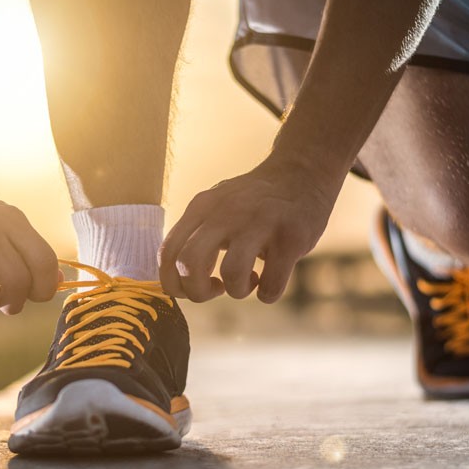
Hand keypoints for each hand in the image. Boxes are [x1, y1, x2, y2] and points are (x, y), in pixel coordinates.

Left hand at [159, 158, 337, 302]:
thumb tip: (175, 283)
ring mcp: (260, 224)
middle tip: (216, 290)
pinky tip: (270, 282)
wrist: (301, 174)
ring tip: (248, 282)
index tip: (190, 288)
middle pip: (189, 263)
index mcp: (202, 208)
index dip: (173, 283)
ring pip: (231, 274)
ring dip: (237, 291)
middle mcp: (226, 213)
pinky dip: (267, 294)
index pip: (168, 253)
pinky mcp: (291, 238)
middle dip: (197, 292)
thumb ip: (194, 236)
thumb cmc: (253, 203)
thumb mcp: (216, 207)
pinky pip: (271, 284)